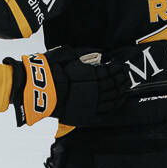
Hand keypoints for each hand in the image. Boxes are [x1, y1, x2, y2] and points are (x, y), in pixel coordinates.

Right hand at [8, 47, 126, 126]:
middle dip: (122, 79)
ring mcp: (93, 103)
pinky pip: (107, 111)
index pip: (112, 70)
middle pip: (115, 84)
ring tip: (126, 87)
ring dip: (122, 91)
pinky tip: (120, 101)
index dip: (119, 68)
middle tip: (126, 75)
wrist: (40, 91)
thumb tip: (99, 52)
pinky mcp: (88, 115)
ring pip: (114, 98)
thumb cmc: (51, 72)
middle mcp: (96, 90)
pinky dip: (116, 105)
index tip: (122, 65)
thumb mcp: (67, 55)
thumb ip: (84, 53)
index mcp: (93, 74)